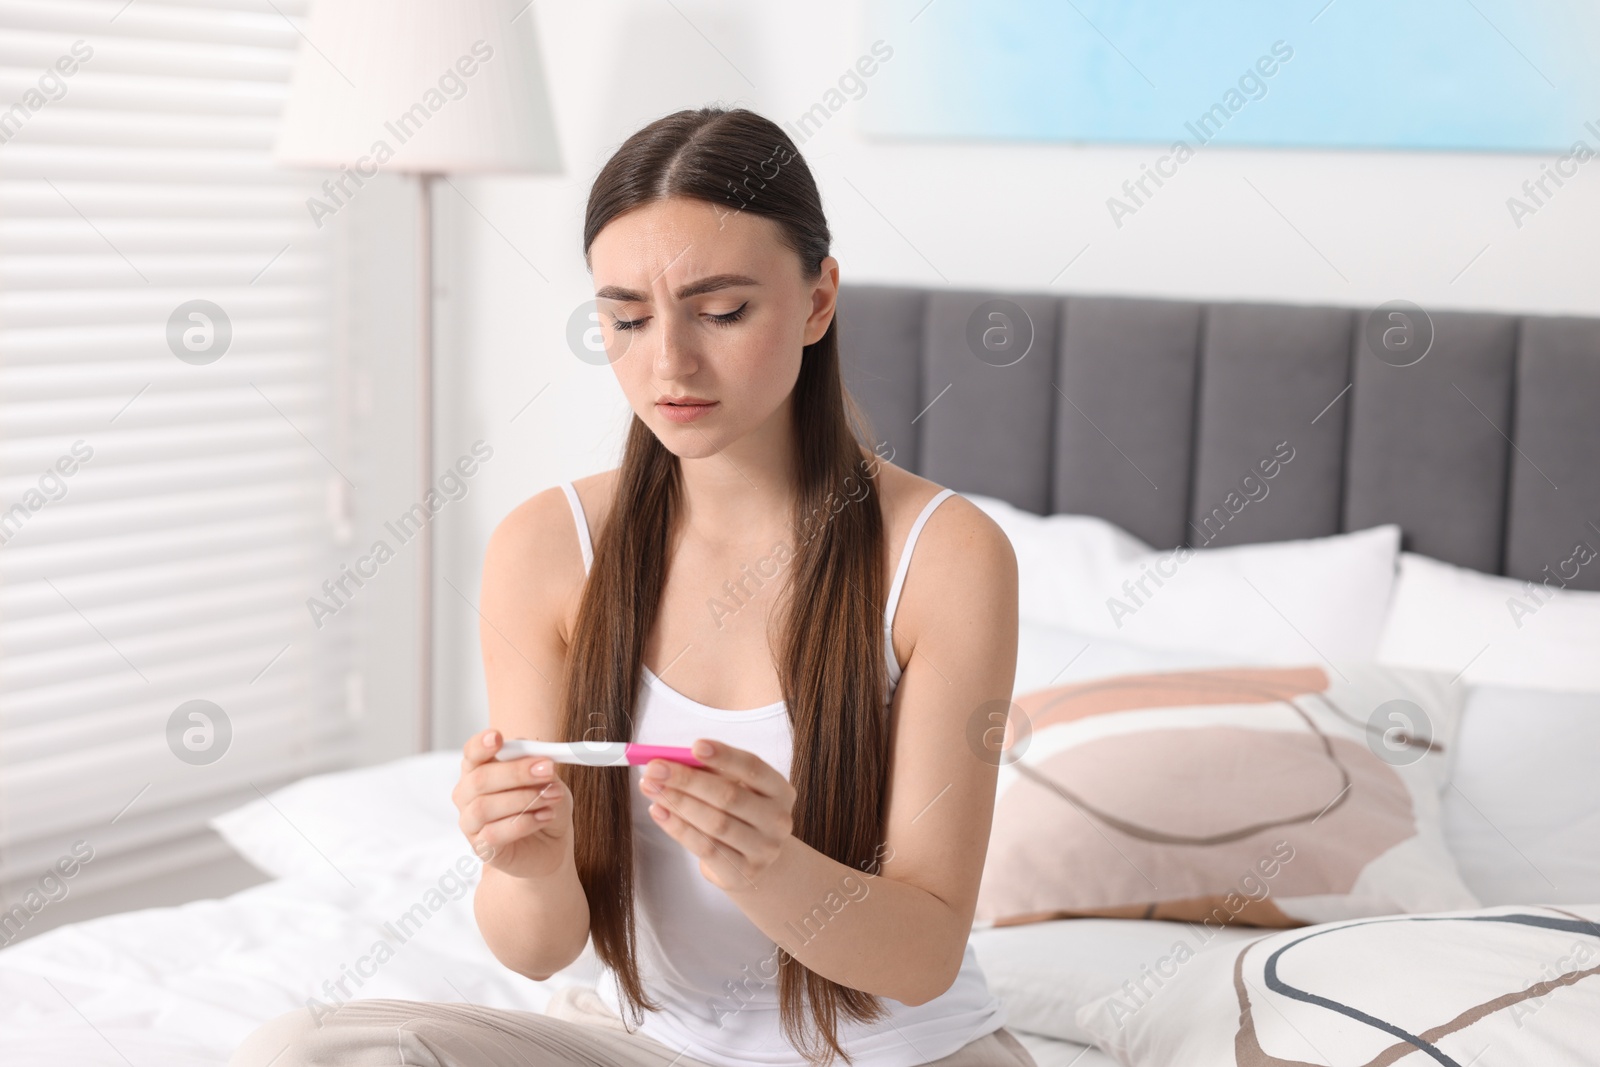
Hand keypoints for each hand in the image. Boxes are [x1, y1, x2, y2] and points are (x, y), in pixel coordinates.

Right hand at [453, 728, 572, 879]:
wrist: (550, 844)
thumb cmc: (544, 804)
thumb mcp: (548, 779)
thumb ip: (538, 765)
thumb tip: (538, 756)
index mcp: (479, 769)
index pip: (471, 753)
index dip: (480, 745)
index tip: (497, 737)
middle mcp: (467, 795)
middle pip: (479, 779)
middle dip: (516, 772)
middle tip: (548, 769)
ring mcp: (471, 823)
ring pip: (485, 807)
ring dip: (524, 799)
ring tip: (553, 797)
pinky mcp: (481, 848)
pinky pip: (494, 834)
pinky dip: (525, 823)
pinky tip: (546, 816)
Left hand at [640, 740, 795, 889]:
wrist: (757, 862)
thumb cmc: (740, 815)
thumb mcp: (737, 789)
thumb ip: (711, 772)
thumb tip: (673, 759)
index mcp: (780, 791)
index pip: (753, 768)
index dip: (725, 756)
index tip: (695, 746)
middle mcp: (778, 820)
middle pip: (729, 796)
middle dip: (687, 779)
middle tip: (656, 768)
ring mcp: (763, 849)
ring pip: (715, 823)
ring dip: (677, 802)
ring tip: (651, 788)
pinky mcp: (743, 872)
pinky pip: (705, 847)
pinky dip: (678, 828)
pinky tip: (658, 812)